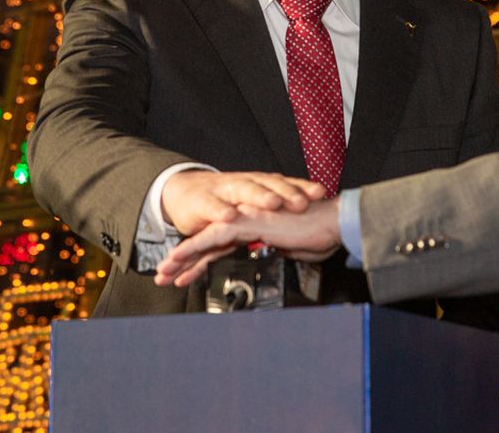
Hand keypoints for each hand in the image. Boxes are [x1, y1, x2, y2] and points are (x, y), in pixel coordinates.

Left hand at [154, 199, 342, 287]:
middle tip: (164, 278)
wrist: (335, 222)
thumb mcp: (295, 251)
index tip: (186, 277)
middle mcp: (246, 222)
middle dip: (184, 262)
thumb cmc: (322, 234)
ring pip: (204, 241)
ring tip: (163, 274)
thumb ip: (280, 251)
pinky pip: (213, 238)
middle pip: (207, 244)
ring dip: (182, 258)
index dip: (201, 262)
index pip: (221, 248)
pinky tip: (177, 258)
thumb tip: (276, 255)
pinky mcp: (247, 224)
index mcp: (256, 229)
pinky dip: (193, 248)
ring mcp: (245, 221)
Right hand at [160, 170, 326, 235]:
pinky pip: (212, 207)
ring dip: (259, 196)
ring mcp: (223, 190)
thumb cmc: (226, 202)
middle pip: (268, 185)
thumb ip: (278, 215)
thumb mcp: (253, 208)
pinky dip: (220, 211)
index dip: (302, 188)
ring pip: (243, 190)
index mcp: (260, 185)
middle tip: (302, 201)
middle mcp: (244, 183)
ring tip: (273, 203)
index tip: (321, 193)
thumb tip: (307, 222)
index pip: (285, 184)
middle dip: (286, 192)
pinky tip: (228, 216)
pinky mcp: (202, 201)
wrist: (186, 194)